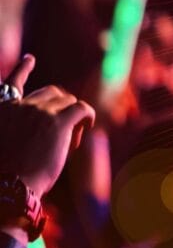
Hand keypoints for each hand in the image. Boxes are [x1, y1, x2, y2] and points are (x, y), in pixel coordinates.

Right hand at [0, 55, 94, 197]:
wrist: (10, 188)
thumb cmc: (8, 177)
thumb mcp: (7, 145)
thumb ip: (22, 129)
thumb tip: (54, 126)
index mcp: (3, 110)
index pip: (11, 84)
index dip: (22, 70)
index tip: (30, 59)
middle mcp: (19, 106)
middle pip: (50, 94)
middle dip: (60, 109)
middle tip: (64, 134)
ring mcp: (38, 112)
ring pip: (67, 101)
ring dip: (73, 117)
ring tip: (71, 140)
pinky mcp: (58, 122)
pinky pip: (82, 108)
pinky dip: (88, 116)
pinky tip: (89, 126)